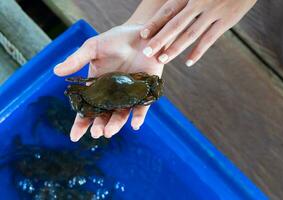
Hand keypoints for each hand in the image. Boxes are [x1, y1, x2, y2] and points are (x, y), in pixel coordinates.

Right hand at [54, 24, 163, 140]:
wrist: (140, 34)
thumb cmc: (115, 40)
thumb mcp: (93, 47)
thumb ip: (77, 60)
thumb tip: (56, 71)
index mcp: (97, 87)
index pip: (87, 108)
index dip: (80, 123)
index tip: (74, 137)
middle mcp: (112, 95)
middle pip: (104, 115)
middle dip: (99, 126)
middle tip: (96, 133)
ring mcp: (128, 95)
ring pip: (121, 114)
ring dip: (116, 124)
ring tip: (109, 131)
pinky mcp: (144, 92)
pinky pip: (142, 107)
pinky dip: (138, 116)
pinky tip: (135, 124)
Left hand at [140, 0, 256, 65]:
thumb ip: (185, 0)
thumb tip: (172, 10)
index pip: (168, 10)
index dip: (155, 23)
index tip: (142, 34)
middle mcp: (199, 2)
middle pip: (175, 24)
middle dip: (160, 39)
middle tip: (147, 52)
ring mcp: (213, 12)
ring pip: (190, 34)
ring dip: (175, 48)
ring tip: (163, 60)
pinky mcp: (227, 21)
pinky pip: (209, 39)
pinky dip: (198, 52)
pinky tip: (188, 62)